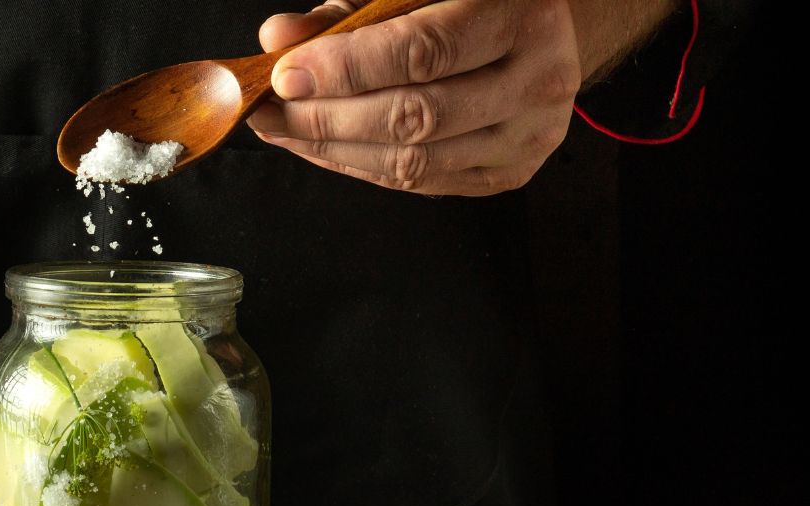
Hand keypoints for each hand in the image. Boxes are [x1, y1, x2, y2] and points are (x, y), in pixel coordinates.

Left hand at [247, 0, 662, 194]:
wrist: (539, 35)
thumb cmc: (467, 4)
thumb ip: (348, 12)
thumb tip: (278, 39)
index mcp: (522, 15)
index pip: (422, 52)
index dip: (347, 68)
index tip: (286, 74)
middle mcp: (538, 80)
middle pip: (414, 116)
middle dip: (327, 118)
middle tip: (271, 111)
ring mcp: (529, 137)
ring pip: (414, 161)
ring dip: (334, 150)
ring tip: (283, 131)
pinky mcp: (509, 174)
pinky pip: (422, 183)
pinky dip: (361, 166)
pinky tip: (322, 148)